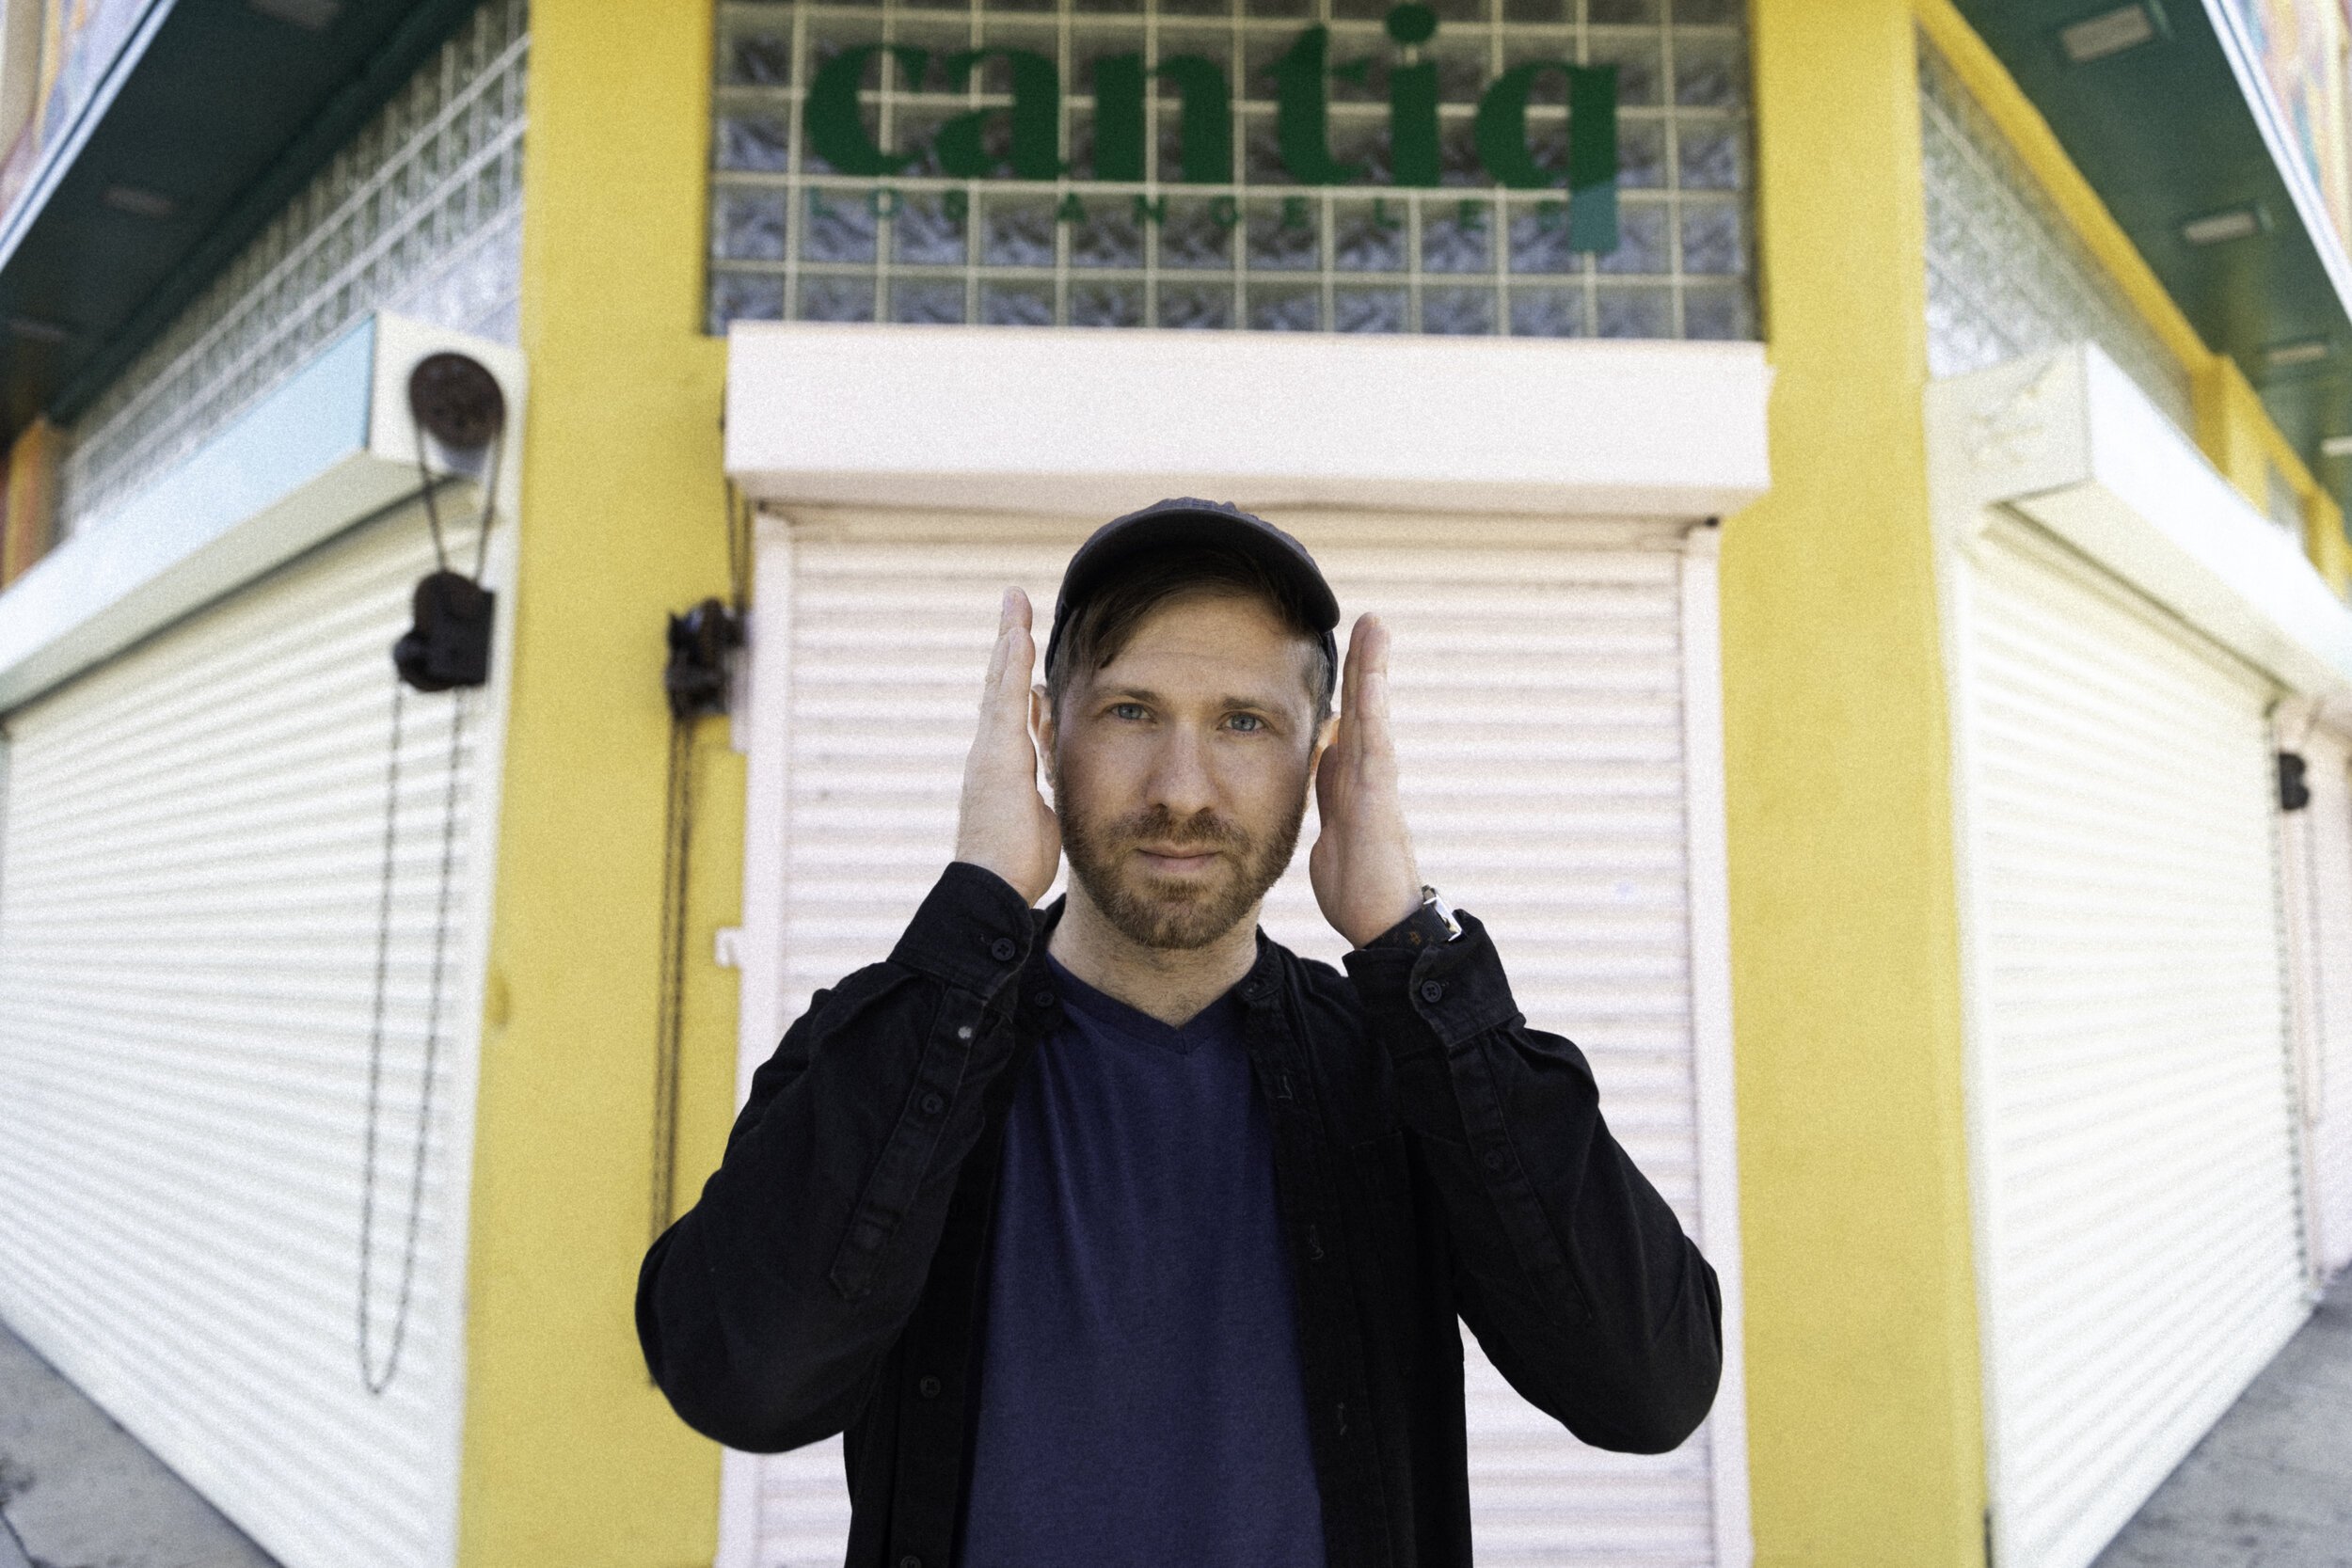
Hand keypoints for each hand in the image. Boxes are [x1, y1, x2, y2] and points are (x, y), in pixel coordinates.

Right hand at [955, 588, 1061, 904]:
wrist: (990, 887)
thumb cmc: (1014, 863)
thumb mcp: (1042, 816)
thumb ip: (1045, 790)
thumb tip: (1054, 774)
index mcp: (1003, 764)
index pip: (1012, 708)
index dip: (1017, 675)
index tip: (1025, 645)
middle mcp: (991, 751)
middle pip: (1000, 686)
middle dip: (1008, 644)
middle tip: (1014, 605)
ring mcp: (990, 750)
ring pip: (999, 683)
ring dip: (1009, 640)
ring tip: (1015, 603)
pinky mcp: (996, 755)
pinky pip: (1004, 700)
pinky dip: (1011, 666)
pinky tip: (1019, 635)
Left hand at [1310, 614, 1422, 947]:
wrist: (1380, 926)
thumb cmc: (1357, 888)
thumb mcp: (1330, 831)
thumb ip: (1328, 793)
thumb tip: (1324, 756)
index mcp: (1351, 781)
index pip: (1348, 721)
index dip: (1345, 686)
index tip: (1342, 651)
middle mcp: (1368, 774)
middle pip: (1363, 706)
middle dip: (1363, 663)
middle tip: (1368, 619)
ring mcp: (1377, 782)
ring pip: (1373, 713)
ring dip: (1373, 669)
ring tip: (1375, 625)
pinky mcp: (1379, 796)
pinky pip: (1375, 743)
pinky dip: (1373, 706)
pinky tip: (1370, 676)